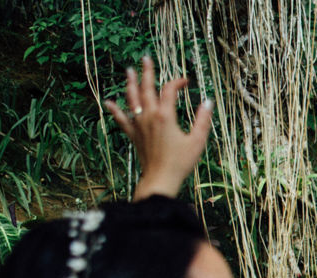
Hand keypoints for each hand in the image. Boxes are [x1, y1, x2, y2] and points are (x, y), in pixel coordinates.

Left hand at [110, 56, 212, 199]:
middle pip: (146, 88)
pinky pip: (121, 119)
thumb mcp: (197, 141)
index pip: (169, 90)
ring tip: (128, 71)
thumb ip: (203, 120)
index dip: (177, 82)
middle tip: (145, 58)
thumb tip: (208, 102)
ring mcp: (139, 124)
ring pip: (131, 99)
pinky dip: (114, 110)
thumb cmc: (181, 162)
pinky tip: (108, 102)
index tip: (185, 81)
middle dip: (146, 72)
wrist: (161, 179)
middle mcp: (149, 116)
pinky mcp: (133, 134)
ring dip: (130, 83)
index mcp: (165, 116)